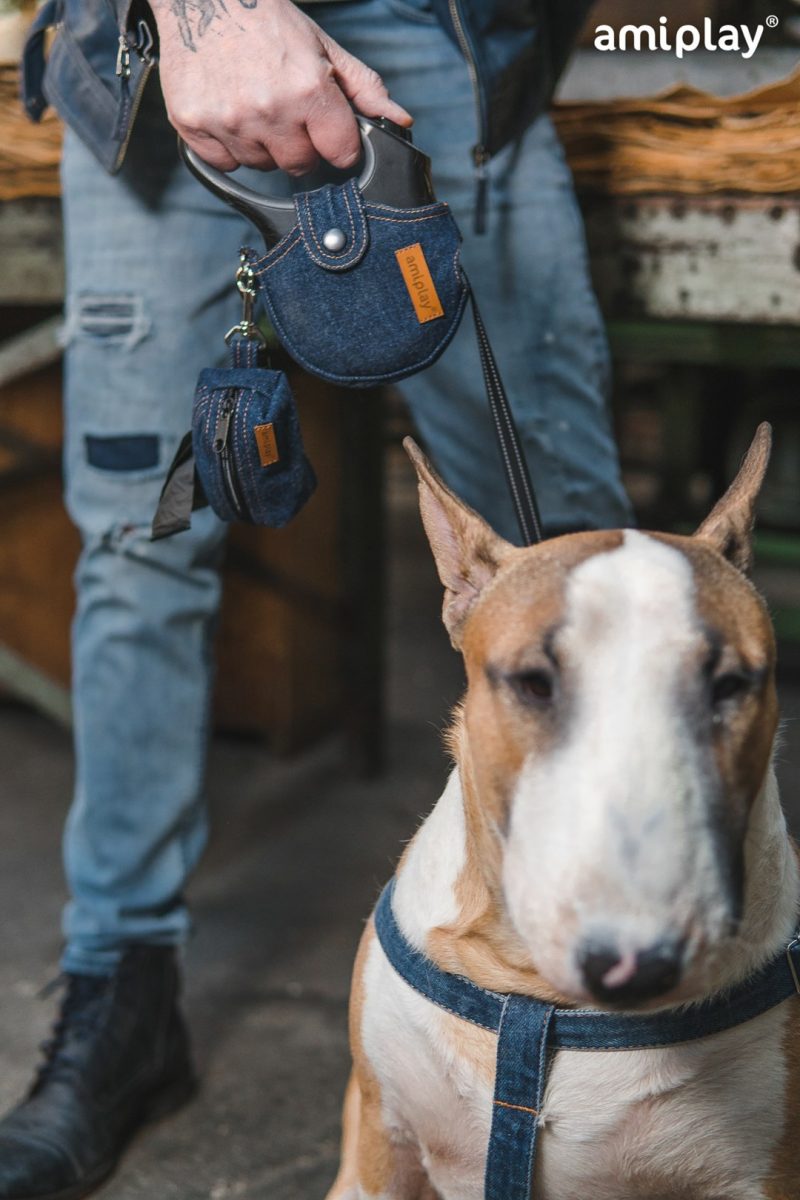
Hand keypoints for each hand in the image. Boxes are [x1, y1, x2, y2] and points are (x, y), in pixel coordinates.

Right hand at [150, 0, 412, 173]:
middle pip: (299, 166)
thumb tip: (399, 120)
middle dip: (299, 145)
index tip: (327, 130)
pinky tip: (230, 111)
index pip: (340, 153)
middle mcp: (269, 108)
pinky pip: (225, 163)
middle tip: (285, 109)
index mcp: (308, 89)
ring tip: (254, 103)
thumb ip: (363, 89)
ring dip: (263, 144)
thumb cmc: (268, 21)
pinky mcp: (193, 124)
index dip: (336, 144)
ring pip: (261, 165)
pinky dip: (229, 146)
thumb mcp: (324, 48)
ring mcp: (229, 119)